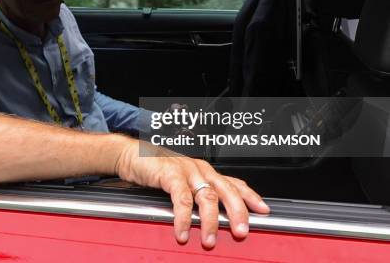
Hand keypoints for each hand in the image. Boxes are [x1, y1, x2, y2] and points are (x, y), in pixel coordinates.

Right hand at [114, 141, 269, 247]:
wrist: (132, 155)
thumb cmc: (157, 169)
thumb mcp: (183, 180)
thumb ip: (197, 194)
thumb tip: (211, 219)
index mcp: (206, 171)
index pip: (234, 183)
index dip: (250, 197)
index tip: (263, 211)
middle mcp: (200, 169)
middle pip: (226, 191)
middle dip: (237, 212)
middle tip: (241, 231)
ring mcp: (186, 170)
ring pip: (207, 197)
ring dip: (210, 222)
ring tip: (209, 240)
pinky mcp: (170, 174)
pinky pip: (181, 199)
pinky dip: (183, 218)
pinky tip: (182, 231)